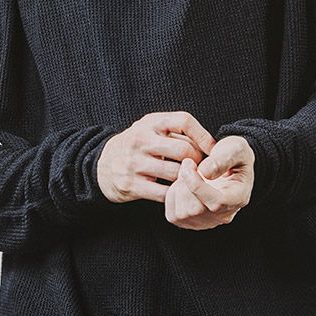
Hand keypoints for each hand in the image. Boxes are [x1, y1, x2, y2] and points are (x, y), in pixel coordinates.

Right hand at [96, 111, 217, 203]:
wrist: (101, 166)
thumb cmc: (137, 146)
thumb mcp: (150, 129)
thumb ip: (175, 131)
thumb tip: (210, 144)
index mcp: (150, 123)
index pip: (183, 120)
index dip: (203, 135)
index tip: (213, 148)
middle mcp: (140, 140)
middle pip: (183, 150)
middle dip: (198, 161)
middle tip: (202, 169)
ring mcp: (134, 163)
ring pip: (175, 173)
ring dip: (187, 179)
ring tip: (191, 181)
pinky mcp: (131, 185)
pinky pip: (163, 193)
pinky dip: (174, 194)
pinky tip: (177, 192)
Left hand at [163, 135, 254, 229]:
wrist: (225, 162)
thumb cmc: (231, 153)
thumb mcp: (234, 147)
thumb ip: (223, 158)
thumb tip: (205, 173)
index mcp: (239, 197)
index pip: (216, 203)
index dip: (197, 184)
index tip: (188, 162)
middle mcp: (224, 216)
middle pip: (195, 210)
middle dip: (185, 184)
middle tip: (188, 164)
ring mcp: (207, 222)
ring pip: (182, 214)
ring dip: (178, 189)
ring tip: (187, 174)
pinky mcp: (190, 223)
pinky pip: (173, 216)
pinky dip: (172, 198)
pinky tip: (182, 185)